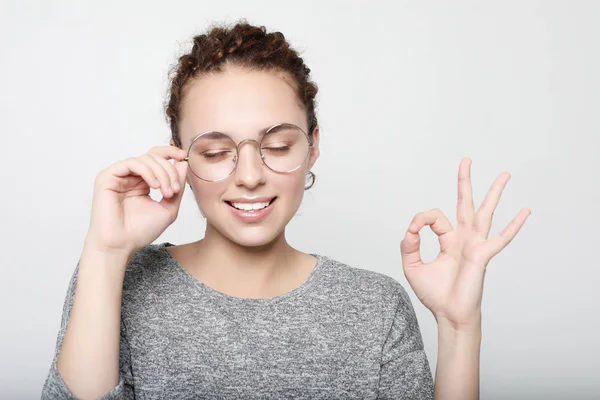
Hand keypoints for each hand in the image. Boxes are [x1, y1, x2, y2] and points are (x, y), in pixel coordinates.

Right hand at [85, 145, 188, 256]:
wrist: (121, 245)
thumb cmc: (141, 231)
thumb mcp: (168, 208)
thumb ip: (177, 186)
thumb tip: (183, 164)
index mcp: (142, 182)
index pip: (156, 159)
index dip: (170, 153)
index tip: (184, 157)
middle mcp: (130, 177)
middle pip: (153, 157)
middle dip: (169, 170)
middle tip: (175, 189)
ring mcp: (118, 176)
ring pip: (145, 159)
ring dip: (161, 173)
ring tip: (166, 192)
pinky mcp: (107, 177)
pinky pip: (131, 163)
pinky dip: (147, 171)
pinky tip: (154, 186)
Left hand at [400, 158, 530, 329]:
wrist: (448, 314)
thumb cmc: (434, 293)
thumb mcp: (412, 266)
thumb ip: (409, 245)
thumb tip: (411, 227)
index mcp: (448, 240)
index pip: (434, 217)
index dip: (420, 220)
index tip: (413, 231)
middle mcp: (463, 238)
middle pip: (465, 204)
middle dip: (465, 182)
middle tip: (466, 160)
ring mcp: (475, 245)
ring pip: (485, 213)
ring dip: (494, 193)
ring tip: (505, 174)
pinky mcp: (482, 256)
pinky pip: (500, 239)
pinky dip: (513, 226)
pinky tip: (525, 211)